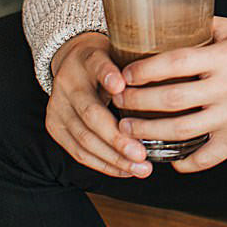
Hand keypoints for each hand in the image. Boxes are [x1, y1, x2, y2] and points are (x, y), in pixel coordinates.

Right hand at [44, 32, 149, 178]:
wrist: (73, 65)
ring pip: (84, 139)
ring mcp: (57, 106)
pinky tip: (125, 170)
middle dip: (117, 138)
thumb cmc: (108, 64)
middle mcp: (68, 82)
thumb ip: (138, 70)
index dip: (107, 76)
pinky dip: (104, 164)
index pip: (96, 65)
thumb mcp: (121, 56)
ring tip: (140, 168)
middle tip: (142, 154)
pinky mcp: (54, 127)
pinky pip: (78, 152)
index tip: (120, 86)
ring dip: (114, 158)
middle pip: (90, 113)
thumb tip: (171, 90)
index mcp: (86, 59)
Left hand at [113, 18, 226, 171]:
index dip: (145, 71)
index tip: (124, 75)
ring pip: (182, 131)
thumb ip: (206, 27)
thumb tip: (170, 19)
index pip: (175, 63)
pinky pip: (207, 157)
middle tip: (117, 103)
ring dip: (149, 133)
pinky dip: (185, 162)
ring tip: (127, 130)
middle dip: (136, 103)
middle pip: (171, 100)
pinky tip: (168, 159)